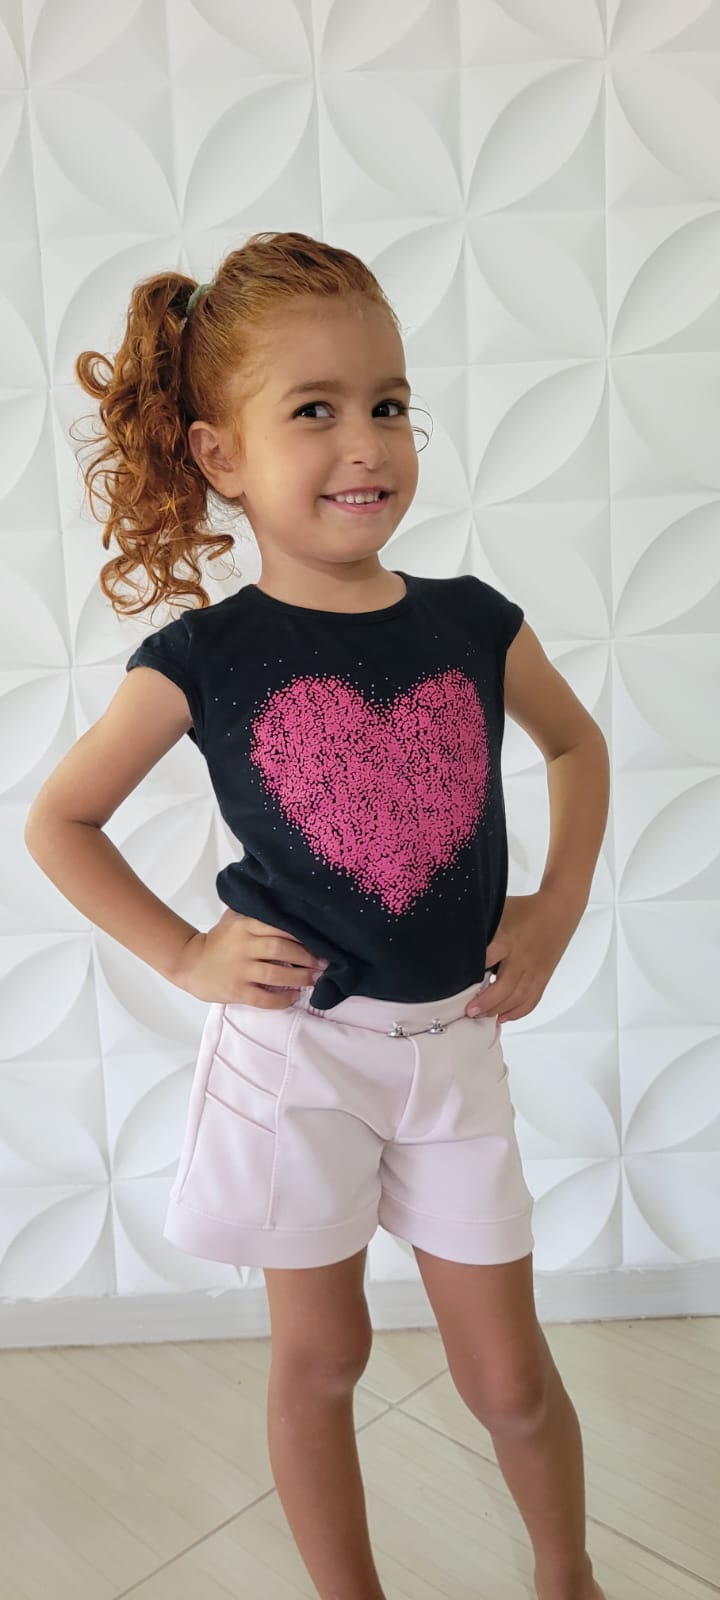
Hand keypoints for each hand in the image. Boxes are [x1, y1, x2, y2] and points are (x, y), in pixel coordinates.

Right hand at [173, 910, 327, 1006]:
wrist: (190, 964)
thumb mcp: (233, 919)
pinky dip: (282, 999)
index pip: (278, 927)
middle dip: (307, 958)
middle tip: (324, 963)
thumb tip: (288, 903)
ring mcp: (239, 970)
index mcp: (244, 926)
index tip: (319, 942)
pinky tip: (294, 997)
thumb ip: (255, 911)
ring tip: (315, 979)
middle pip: (281, 950)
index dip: (302, 936)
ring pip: (276, 974)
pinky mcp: (236, 991)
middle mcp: (243, 946)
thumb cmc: (218, 941)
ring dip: (300, 978)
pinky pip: (264, 998)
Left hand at [466, 892, 577, 1023]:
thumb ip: (481, 925)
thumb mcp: (499, 911)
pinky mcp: (543, 977)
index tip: (458, 985)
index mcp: (508, 939)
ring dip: (498, 1010)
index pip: (489, 958)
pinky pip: (531, 1000)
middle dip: (485, 1002)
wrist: (559, 910)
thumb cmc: (526, 909)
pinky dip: (517, 1012)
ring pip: (517, 998)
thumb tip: (454, 931)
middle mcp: (521, 958)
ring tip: (481, 1016)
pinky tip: (503, 1017)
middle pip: (504, 987)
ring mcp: (534, 970)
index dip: (474, 972)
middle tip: (469, 1011)